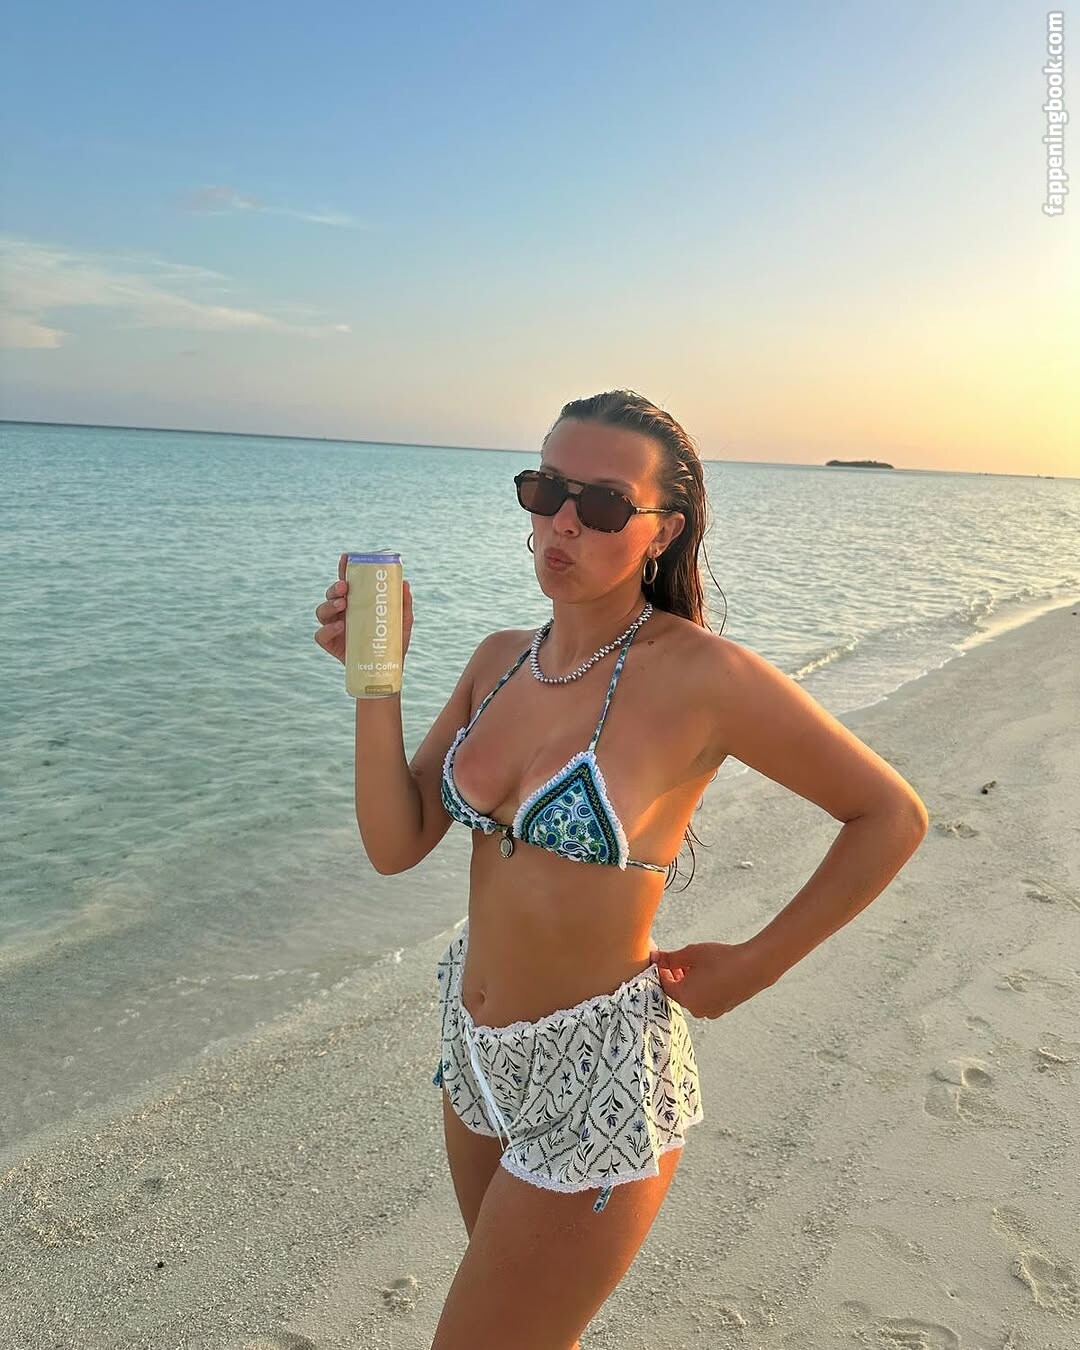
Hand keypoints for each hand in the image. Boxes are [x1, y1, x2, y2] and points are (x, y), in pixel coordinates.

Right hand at [313, 552, 413, 665]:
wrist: (386, 671)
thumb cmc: (393, 643)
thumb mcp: (403, 623)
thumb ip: (404, 605)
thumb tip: (405, 583)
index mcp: (358, 603)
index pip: (348, 582)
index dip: (344, 568)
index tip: (346, 557)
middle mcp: (343, 613)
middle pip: (331, 594)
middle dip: (335, 588)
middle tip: (345, 588)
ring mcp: (335, 628)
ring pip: (322, 611)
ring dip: (329, 605)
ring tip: (342, 606)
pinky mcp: (331, 644)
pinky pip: (320, 634)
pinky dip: (327, 629)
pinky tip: (340, 628)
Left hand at [649, 940, 775, 1019]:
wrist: (754, 967)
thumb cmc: (721, 958)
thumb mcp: (691, 953)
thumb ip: (670, 958)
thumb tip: (654, 957)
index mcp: (685, 997)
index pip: (665, 985)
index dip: (663, 971)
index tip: (664, 960)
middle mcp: (696, 1009)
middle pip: (679, 992)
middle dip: (676, 977)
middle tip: (679, 961)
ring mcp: (711, 1011)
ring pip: (693, 996)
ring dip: (690, 983)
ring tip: (695, 965)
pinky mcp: (723, 1009)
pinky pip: (706, 999)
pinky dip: (702, 988)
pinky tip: (709, 973)